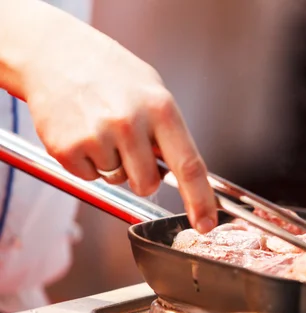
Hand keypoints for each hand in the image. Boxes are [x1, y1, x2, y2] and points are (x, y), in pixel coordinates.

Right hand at [17, 7, 216, 231]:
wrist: (55, 53)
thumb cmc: (111, 73)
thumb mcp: (153, 91)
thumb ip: (169, 131)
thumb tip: (185, 173)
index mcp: (161, 109)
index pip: (189, 166)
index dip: (200, 201)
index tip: (206, 224)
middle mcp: (130, 123)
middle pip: (147, 184)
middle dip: (141, 176)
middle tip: (128, 145)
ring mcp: (97, 136)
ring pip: (117, 180)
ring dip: (112, 164)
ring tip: (102, 129)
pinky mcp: (67, 148)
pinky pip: (89, 177)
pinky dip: (87, 162)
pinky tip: (83, 132)